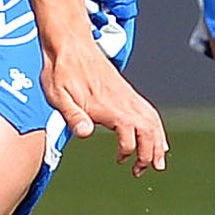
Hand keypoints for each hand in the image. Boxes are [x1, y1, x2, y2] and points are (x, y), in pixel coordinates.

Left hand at [38, 24, 166, 171]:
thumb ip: (72, 115)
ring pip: (153, 121)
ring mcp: (127, 95)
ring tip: (156, 162)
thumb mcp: (57, 94)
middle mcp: (123, 100)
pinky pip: (149, 112)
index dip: (128, 151)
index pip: (130, 134)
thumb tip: (86, 133)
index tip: (119, 160)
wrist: (70, 43)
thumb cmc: (60, 71)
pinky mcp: (126, 92)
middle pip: (148, 130)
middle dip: (150, 152)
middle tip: (143, 171)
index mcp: (108, 104)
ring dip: (157, 143)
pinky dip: (156, 129)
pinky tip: (155, 139)